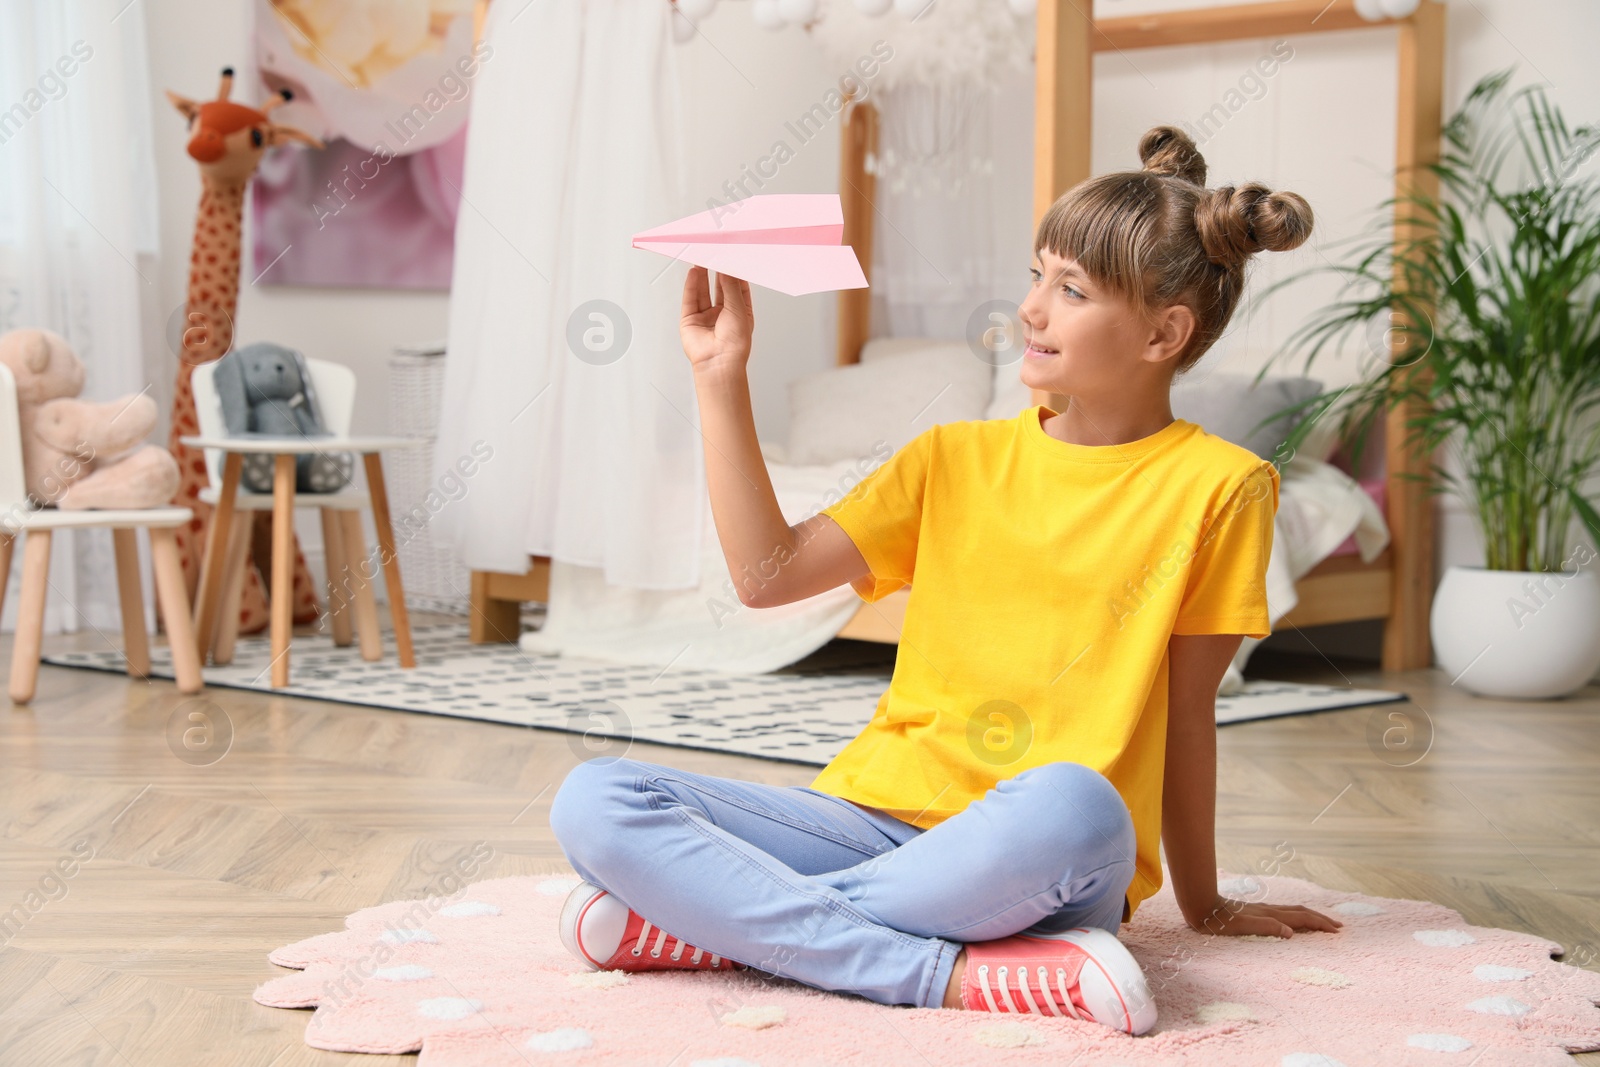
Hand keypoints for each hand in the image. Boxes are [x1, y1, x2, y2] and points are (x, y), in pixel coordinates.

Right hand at [680, 265, 752, 371]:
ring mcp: (706, 317)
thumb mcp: (738, 308)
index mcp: (740, 313)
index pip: (738, 288)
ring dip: (703, 275)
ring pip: (703, 291)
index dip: (735, 273)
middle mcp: (723, 314)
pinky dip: (691, 285)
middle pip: (719, 287)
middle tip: (716, 255)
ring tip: (702, 258)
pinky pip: (690, 299)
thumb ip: (730, 287)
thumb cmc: (735, 343)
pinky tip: (694, 273)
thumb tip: (726, 269)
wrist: (719, 361)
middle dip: (717, 271)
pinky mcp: (691, 320)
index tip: (732, 258)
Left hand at [1189, 895, 1343, 937]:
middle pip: (1301, 912)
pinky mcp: (1256, 911)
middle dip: (1321, 919)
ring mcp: (1263, 909)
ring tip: (1322, 922)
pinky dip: (1296, 916)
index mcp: (1270, 915)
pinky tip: (1293, 920)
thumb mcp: (1242, 927)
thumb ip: (1267, 927)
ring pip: (1293, 910)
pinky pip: (1284, 912)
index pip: (1302, 918)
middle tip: (1338, 927)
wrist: (1202, 907)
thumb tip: (1291, 932)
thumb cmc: (1220, 921)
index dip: (1320, 923)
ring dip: (1310, 916)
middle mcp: (1270, 910)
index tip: (1336, 931)